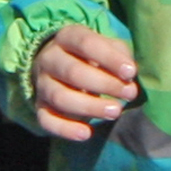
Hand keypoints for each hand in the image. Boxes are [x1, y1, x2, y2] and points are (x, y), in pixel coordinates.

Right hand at [29, 26, 137, 141]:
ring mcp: (42, 84)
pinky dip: (65, 129)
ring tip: (115, 112)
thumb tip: (128, 74)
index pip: (86, 43)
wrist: (59, 65)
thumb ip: (119, 54)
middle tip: (129, 94)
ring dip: (89, 107)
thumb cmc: (91, 55)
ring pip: (60, 97)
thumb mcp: (106, 46)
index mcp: (67, 37)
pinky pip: (46, 120)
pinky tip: (86, 133)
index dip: (109, 58)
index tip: (130, 72)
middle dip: (104, 84)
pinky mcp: (39, 106)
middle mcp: (49, 58)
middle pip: (72, 72)